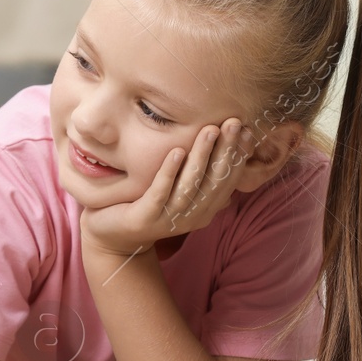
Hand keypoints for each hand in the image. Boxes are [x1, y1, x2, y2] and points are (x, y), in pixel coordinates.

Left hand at [80, 119, 253, 259]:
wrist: (113, 236)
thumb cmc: (148, 206)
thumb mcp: (179, 192)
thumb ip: (200, 178)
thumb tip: (228, 154)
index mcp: (205, 210)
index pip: (227, 180)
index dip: (238, 156)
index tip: (247, 130)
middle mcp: (192, 216)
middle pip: (214, 181)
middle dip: (225, 150)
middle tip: (234, 123)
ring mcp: (169, 219)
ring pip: (190, 185)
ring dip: (201, 156)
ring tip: (209, 130)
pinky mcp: (146, 218)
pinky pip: (160, 192)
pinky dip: (169, 171)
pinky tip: (176, 151)